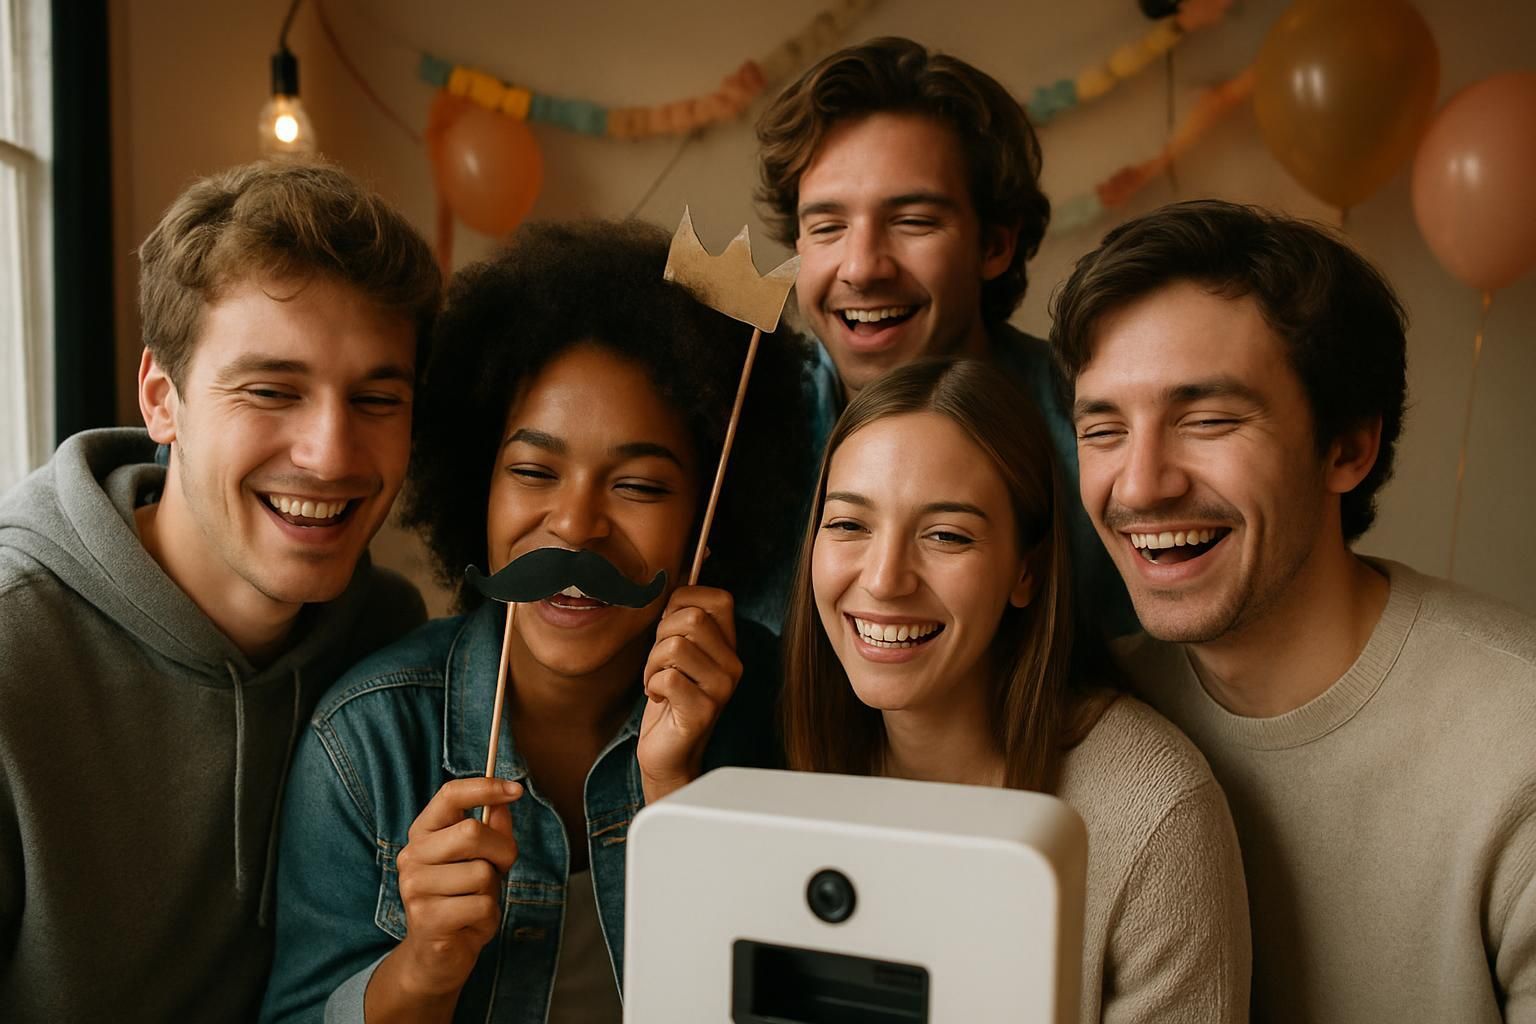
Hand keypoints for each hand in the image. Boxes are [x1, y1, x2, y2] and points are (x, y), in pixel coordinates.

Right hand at [366, 777, 521, 1019]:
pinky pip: (481, 905)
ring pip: (481, 873)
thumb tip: (504, 799)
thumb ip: (492, 828)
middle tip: (500, 869)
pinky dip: (488, 916)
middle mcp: (412, 855)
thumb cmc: (462, 898)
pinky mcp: (426, 918)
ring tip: (475, 902)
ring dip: (492, 891)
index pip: (449, 795)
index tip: (516, 790)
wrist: (438, 955)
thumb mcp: (481, 859)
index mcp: (423, 833)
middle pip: (471, 833)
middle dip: (501, 851)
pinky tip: (470, 923)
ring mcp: (415, 887)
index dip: (485, 787)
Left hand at [638, 586, 741, 802]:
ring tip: (657, 681)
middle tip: (658, 661)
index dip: (683, 603)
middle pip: (693, 619)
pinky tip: (658, 698)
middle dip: (661, 635)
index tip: (668, 628)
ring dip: (652, 663)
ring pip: (676, 646)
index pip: (718, 598)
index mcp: (729, 644)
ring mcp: (722, 689)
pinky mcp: (703, 711)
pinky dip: (652, 684)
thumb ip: (680, 616)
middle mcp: (733, 664)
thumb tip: (681, 568)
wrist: (667, 754)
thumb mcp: (674, 650)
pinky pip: (668, 677)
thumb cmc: (667, 698)